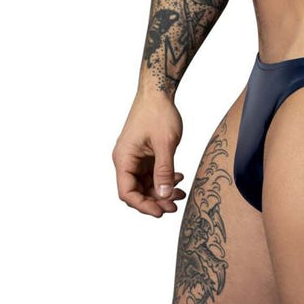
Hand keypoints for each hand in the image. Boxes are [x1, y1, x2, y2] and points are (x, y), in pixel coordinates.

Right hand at [112, 93, 186, 217]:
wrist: (158, 92)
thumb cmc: (158, 112)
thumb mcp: (165, 143)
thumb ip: (164, 171)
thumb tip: (164, 196)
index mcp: (123, 158)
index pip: (126, 192)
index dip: (142, 205)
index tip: (160, 212)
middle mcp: (126, 160)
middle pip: (136, 191)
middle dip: (155, 200)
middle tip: (174, 206)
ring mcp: (135, 157)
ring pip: (145, 184)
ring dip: (162, 191)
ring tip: (180, 193)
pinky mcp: (144, 154)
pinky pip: (151, 173)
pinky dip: (164, 178)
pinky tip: (178, 177)